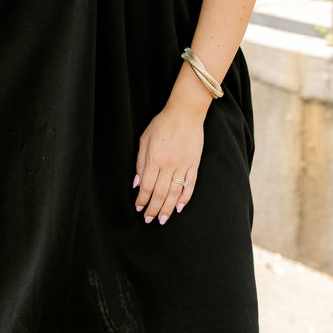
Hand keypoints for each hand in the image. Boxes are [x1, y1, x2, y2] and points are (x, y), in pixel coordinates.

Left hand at [133, 71, 211, 224]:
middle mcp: (169, 164)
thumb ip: (140, 162)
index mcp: (155, 158)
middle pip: (160, 193)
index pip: (147, 186)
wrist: (186, 112)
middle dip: (154, 209)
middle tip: (149, 220)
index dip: (142, 200)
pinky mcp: (195, 163)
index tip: (138, 208)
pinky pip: (190, 185)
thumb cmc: (162, 123)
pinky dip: (185, 198)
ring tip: (163, 219)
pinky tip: (179, 207)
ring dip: (168, 208)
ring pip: (175, 193)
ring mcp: (184, 165)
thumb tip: (137, 184)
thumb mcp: (145, 139)